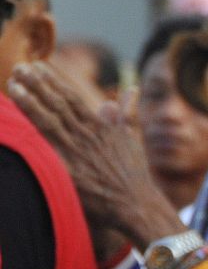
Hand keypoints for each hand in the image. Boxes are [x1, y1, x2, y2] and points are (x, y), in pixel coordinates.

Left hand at [8, 61, 171, 238]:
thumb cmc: (133, 173)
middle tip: (20, 67)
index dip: (53, 81)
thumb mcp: (132, 137)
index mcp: (99, 125)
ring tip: (13, 84)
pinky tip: (16, 123)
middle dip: (38, 84)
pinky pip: (45, 147)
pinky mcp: (68, 169)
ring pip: (49, 119)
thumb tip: (131, 89)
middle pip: (57, 104)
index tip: (39, 67)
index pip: (71, 97)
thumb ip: (127, 112)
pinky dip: (32, 131)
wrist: (134, 202)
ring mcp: (76, 150)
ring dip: (30, 101)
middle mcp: (86, 133)